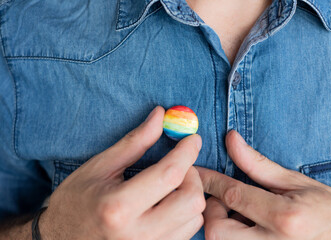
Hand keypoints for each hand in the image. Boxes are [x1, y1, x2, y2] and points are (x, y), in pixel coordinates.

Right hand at [40, 106, 205, 239]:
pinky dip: (186, 213)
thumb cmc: (76, 202)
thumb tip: (161, 116)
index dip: (186, 152)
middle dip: (192, 176)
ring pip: (195, 218)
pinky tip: (169, 204)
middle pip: (191, 201)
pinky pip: (188, 232)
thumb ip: (134, 142)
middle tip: (178, 166)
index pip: (169, 175)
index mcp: (118, 207)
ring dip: (190, 194)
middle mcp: (137, 234)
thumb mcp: (100, 168)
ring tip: (171, 186)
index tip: (192, 139)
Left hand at [197, 130, 330, 239]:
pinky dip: (231, 237)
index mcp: (284, 217)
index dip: (209, 181)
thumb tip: (231, 140)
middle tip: (225, 200)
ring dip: (221, 226)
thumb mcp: (297, 183)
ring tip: (239, 214)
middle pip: (218, 231)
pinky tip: (246, 227)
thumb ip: (259, 165)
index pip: (233, 195)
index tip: (195, 172)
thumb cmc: (330, 212)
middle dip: (212, 212)